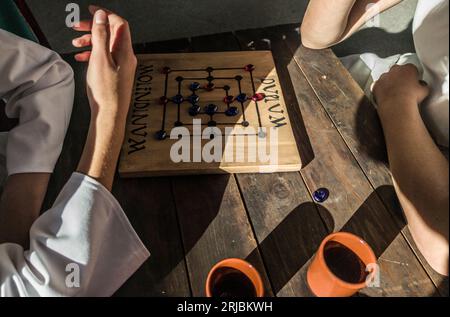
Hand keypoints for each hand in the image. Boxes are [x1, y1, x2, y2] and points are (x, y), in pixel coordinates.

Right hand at [72, 5, 136, 121]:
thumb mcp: (99, 59)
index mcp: (124, 51)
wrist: (110, 114)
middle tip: (77, 27)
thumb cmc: (106, 91)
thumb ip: (100, 35)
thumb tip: (102, 16)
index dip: (105, 14)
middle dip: (94, 27)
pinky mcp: (117, 73)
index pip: (119, 24)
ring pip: (106, 45)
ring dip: (91, 41)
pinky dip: (93, 54)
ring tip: (75, 43)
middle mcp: (126, 57)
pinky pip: (105, 57)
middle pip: (111, 33)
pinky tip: (82, 58)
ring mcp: (122, 65)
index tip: (91, 11)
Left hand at [373, 64, 429, 116]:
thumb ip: (423, 85)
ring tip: (394, 92)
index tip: (412, 81)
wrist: (397, 105)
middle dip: (399, 76)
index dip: (412, 75)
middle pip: (397, 70)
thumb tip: (423, 86)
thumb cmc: (411, 97)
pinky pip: (377, 85)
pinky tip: (385, 95)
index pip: (411, 68)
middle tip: (403, 86)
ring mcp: (384, 76)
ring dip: (389, 82)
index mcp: (408, 68)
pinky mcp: (376, 84)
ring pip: (386, 77)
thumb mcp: (425, 90)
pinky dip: (380, 89)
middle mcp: (395, 69)